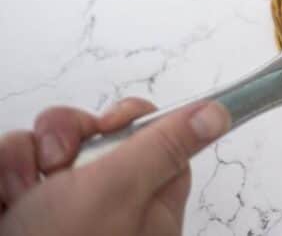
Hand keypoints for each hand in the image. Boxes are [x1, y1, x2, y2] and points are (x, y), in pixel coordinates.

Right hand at [0, 99, 229, 235]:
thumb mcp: (119, 191)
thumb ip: (165, 147)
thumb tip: (218, 114)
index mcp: (150, 207)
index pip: (161, 140)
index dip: (134, 122)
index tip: (108, 126)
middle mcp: (108, 208)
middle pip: (100, 137)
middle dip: (66, 138)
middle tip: (55, 163)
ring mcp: (61, 210)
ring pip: (49, 148)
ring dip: (25, 162)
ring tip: (19, 195)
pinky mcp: (22, 210)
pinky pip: (16, 166)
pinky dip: (4, 176)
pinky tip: (4, 203)